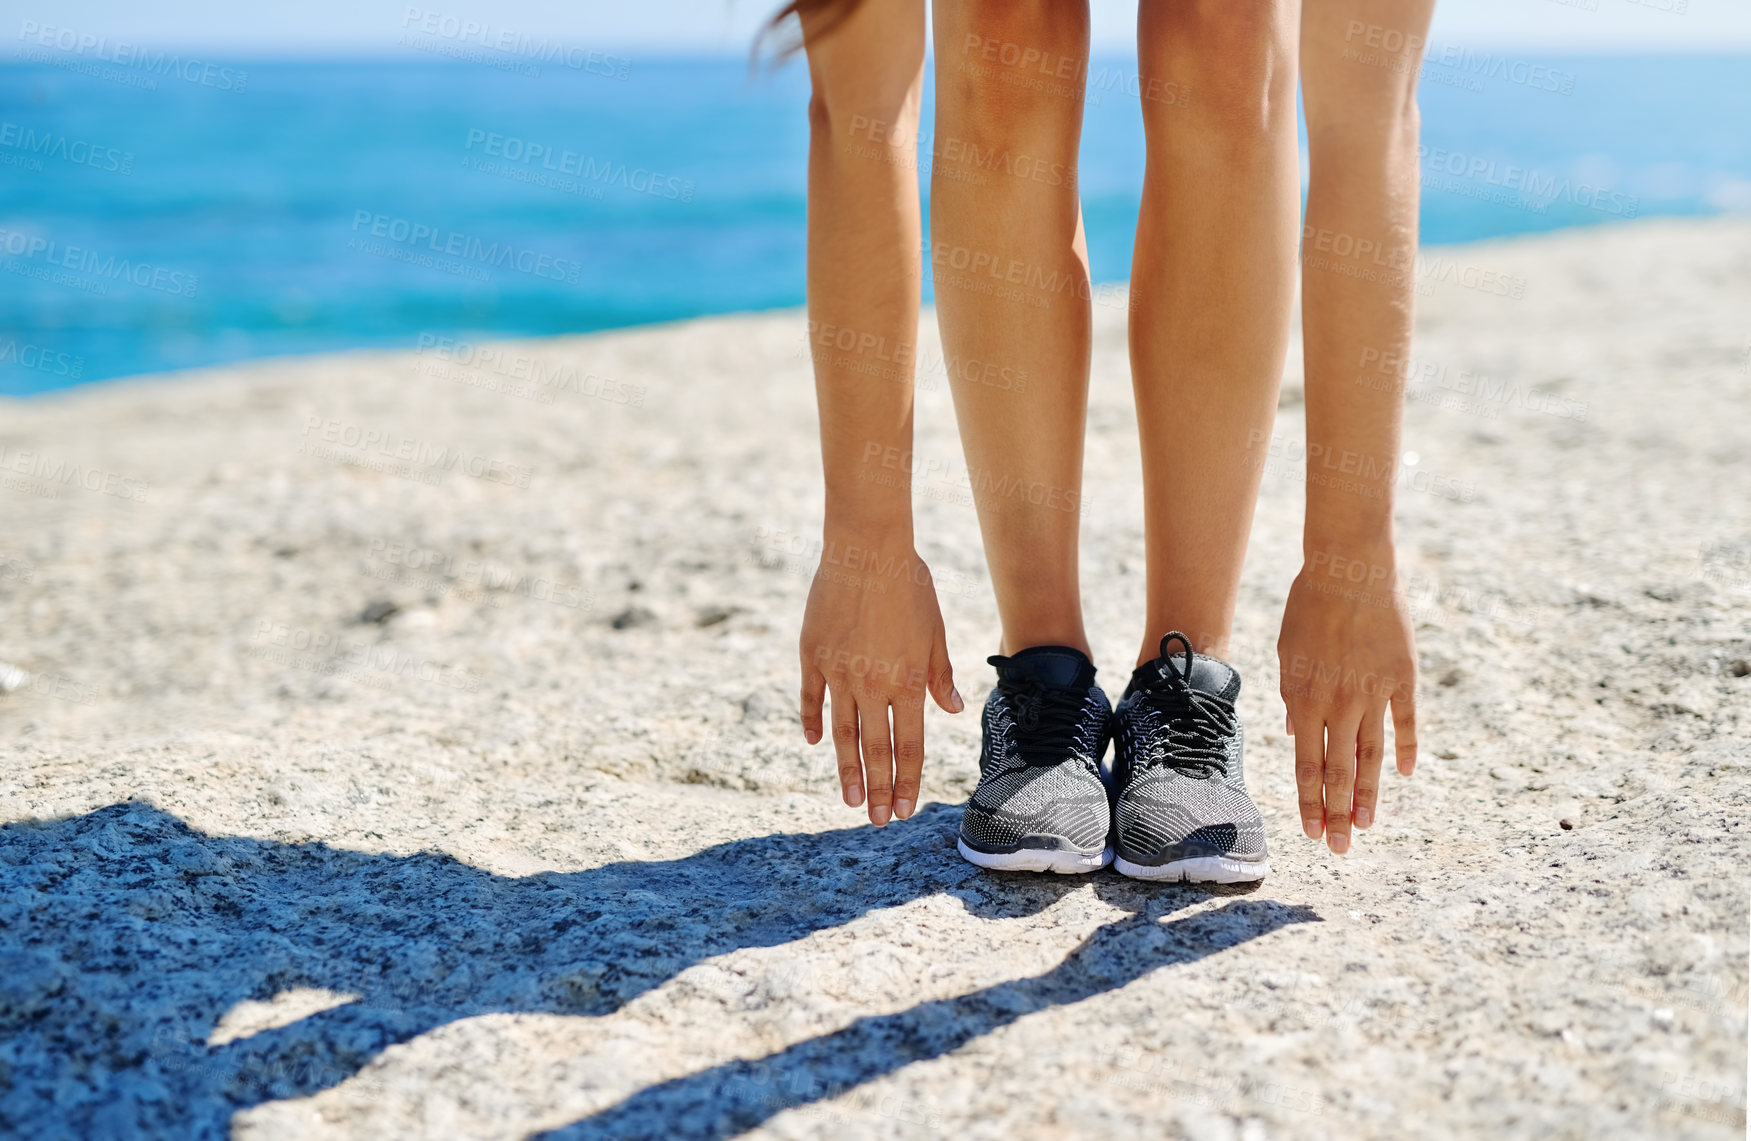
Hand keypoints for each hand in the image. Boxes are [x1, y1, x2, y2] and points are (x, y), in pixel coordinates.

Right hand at [799, 534, 961, 825]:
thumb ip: (939, 674)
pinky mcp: (813, 655)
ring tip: (850, 800)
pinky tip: (816, 743)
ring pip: (842, 733)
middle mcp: (872, 684)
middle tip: (877, 821)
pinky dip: (814, 722)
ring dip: (847, 770)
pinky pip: (811, 698)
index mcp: (908, 680)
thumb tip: (952, 709)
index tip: (906, 809)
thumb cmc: (908, 584)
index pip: (910, 743)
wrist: (865, 548)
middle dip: (879, 789)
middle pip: (876, 749)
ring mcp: (838, 672)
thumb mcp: (934, 630)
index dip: (909, 779)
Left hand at [1276, 545, 1417, 852]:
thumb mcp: (1286, 653)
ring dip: (1368, 793)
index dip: (1309, 802)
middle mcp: (1340, 703)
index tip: (1310, 833)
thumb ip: (1290, 697)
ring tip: (1366, 824)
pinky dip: (1408, 749)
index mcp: (1305, 699)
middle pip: (1338, 771)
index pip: (1307, 765)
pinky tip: (1406, 775)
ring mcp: (1374, 692)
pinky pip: (1406, 722)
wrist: (1350, 567)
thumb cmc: (1308, 606)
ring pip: (1372, 755)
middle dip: (1337, 814)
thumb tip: (1292, 734)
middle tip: (1339, 848)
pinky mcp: (1404, 677)